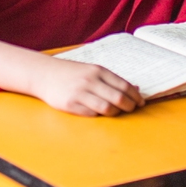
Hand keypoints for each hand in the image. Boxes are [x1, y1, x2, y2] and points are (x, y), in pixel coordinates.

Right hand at [28, 56, 144, 116]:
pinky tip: (100, 113)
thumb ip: (112, 80)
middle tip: (132, 109)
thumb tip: (135, 88)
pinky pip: (92, 114)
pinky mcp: (71, 105)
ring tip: (116, 112)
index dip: (135, 96)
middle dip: (129, 106)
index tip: (141, 103)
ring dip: (116, 113)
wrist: (45, 74)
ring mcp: (80, 93)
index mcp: (98, 71)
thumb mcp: (93, 70)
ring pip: (107, 108)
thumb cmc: (72, 73)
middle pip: (118, 98)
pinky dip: (99, 116)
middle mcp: (90, 81)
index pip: (124, 86)